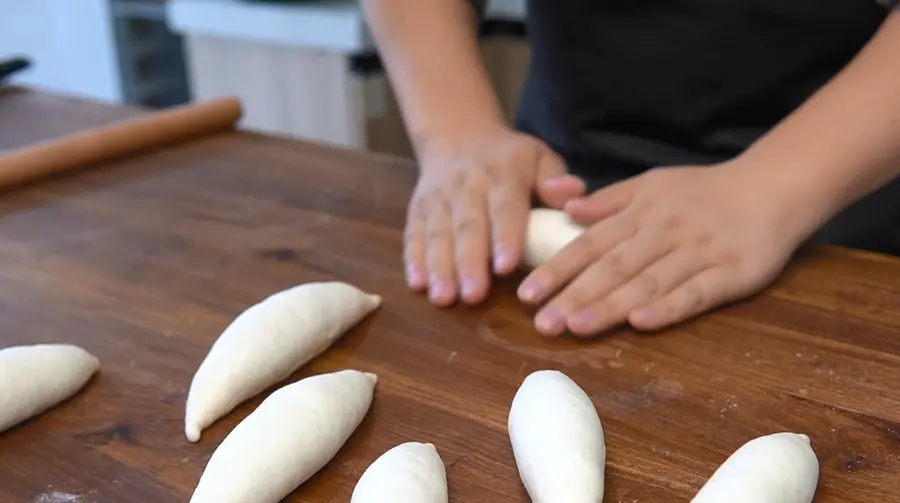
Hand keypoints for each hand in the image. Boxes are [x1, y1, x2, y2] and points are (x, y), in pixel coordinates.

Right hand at [405, 127, 584, 305]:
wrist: (457, 136)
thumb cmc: (510, 159)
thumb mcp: (539, 158)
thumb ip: (556, 180)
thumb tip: (573, 194)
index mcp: (503, 174)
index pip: (504, 207)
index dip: (505, 236)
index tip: (506, 266)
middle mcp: (467, 185)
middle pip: (467, 227)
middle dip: (469, 262)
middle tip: (473, 296)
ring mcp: (439, 198)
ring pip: (438, 234)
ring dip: (440, 267)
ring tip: (443, 298)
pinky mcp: (418, 209)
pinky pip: (414, 234)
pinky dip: (414, 260)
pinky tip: (417, 285)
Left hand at [517, 163, 807, 335]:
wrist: (773, 185)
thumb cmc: (705, 190)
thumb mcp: (653, 183)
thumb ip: (610, 200)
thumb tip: (567, 209)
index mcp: (641, 212)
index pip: (591, 243)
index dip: (558, 269)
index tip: (527, 293)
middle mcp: (664, 231)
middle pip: (613, 267)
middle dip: (574, 295)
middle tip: (542, 323)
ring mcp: (699, 252)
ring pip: (648, 282)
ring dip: (611, 305)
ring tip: (577, 327)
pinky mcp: (732, 273)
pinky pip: (697, 292)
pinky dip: (669, 307)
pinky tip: (642, 323)